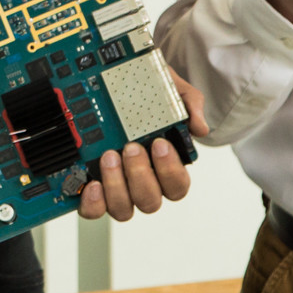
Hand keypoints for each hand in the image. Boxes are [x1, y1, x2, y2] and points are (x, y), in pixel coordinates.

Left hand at [79, 65, 208, 220]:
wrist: (117, 81)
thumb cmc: (148, 95)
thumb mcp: (172, 91)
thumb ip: (190, 106)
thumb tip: (200, 128)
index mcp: (165, 168)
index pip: (177, 186)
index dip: (170, 171)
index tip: (160, 144)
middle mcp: (143, 183)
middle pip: (150, 201)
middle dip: (140, 176)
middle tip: (131, 148)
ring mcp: (118, 188)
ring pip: (123, 208)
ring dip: (116, 186)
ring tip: (109, 156)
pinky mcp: (93, 189)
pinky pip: (94, 210)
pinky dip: (94, 203)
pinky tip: (92, 183)